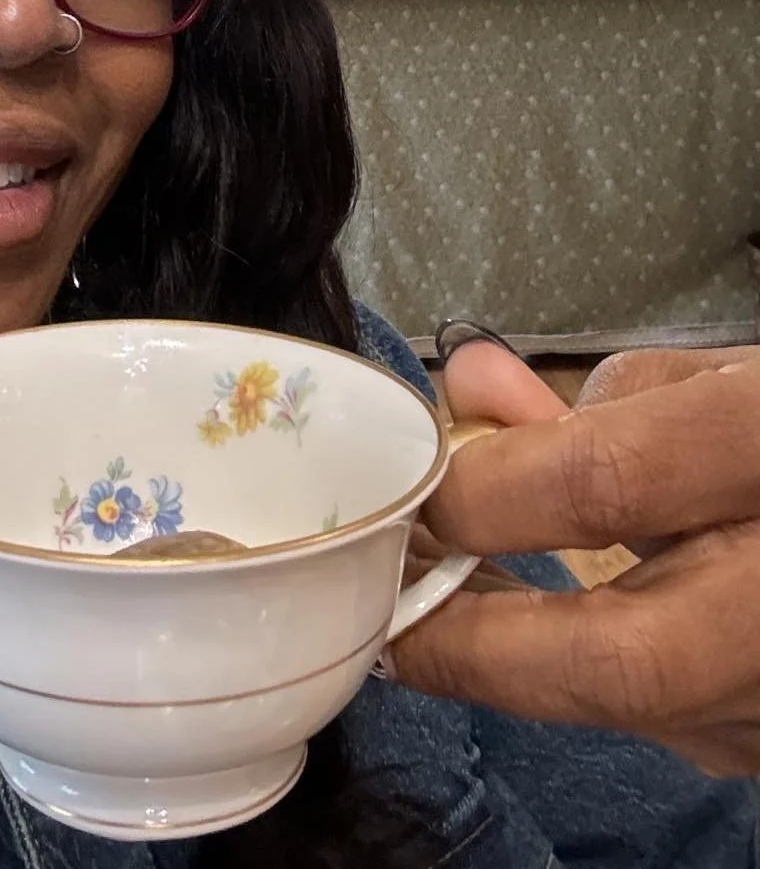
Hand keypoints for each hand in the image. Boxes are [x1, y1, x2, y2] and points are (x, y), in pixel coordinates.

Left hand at [387, 334, 759, 774]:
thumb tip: (471, 389)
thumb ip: (601, 393)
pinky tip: (525, 630)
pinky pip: (677, 722)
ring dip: (516, 666)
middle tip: (380, 608)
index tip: (413, 483)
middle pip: (620, 659)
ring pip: (638, 709)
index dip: (489, 489)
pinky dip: (586, 679)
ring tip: (427, 601)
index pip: (611, 485)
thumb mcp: (736, 380)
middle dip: (478, 643)